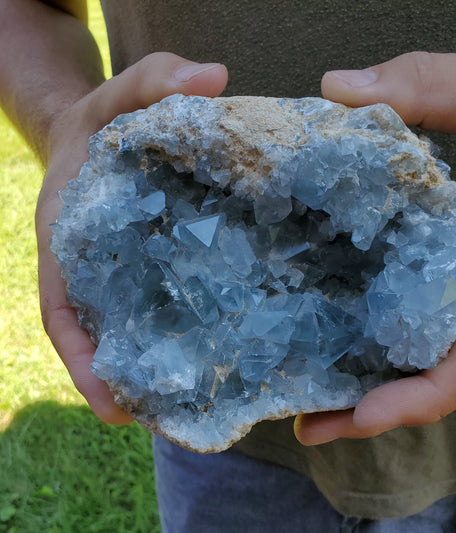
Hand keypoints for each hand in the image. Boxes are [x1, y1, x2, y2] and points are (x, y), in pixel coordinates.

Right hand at [37, 52, 227, 422]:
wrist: (104, 130)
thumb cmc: (104, 120)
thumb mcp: (120, 93)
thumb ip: (157, 81)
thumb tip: (214, 79)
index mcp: (70, 241)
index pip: (65, 314)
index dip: (83, 363)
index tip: (112, 406)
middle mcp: (95, 268)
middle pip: (105, 338)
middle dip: (129, 383)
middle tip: (170, 423)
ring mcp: (125, 274)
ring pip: (134, 332)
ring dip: (157, 373)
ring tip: (199, 410)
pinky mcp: (154, 269)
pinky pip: (163, 308)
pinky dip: (179, 337)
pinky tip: (216, 358)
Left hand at [295, 52, 455, 443]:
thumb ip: (435, 86)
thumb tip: (337, 90)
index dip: (428, 393)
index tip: (363, 414)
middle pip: (446, 371)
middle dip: (382, 405)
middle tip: (308, 422)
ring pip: (433, 351)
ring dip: (375, 379)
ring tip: (307, 396)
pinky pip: (426, 317)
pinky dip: (386, 335)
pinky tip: (337, 334)